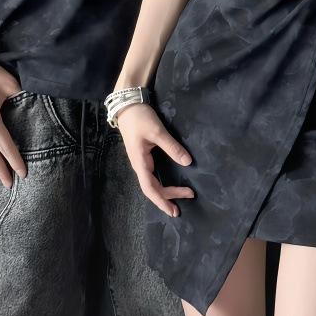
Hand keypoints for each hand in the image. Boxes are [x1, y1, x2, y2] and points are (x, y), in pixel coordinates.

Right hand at [115, 102, 194, 216]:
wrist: (126, 105)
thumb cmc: (140, 118)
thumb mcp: (157, 132)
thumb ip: (172, 147)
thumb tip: (188, 162)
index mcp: (140, 163)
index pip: (151, 189)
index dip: (162, 201)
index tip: (175, 210)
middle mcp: (139, 165)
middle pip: (153, 188)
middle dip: (169, 196)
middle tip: (189, 197)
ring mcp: (141, 161)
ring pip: (153, 182)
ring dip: (166, 190)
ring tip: (182, 194)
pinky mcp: (143, 155)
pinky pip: (153, 174)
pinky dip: (163, 181)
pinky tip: (170, 182)